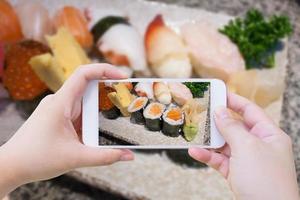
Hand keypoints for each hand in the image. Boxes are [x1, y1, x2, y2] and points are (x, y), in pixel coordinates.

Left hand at [0, 64, 133, 197]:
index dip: (104, 70)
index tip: (122, 76)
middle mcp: (59, 102)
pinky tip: (91, 136)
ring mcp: (57, 110)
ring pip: (84, 105)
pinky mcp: (57, 118)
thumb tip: (129, 155)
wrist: (11, 167)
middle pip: (88, 90)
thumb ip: (105, 157)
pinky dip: (89, 123)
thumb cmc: (35, 159)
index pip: (83, 74)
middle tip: (124, 103)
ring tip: (106, 129)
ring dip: (96, 116)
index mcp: (60, 103)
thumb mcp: (76, 158)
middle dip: (106, 97)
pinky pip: (78, 115)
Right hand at [189, 93, 298, 199]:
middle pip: (235, 127)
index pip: (250, 111)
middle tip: (200, 113)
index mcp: (269, 135)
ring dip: (209, 141)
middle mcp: (259, 146)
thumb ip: (231, 127)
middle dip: (217, 122)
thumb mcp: (247, 147)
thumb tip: (219, 111)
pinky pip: (220, 160)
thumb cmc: (265, 180)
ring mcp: (247, 160)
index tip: (217, 93)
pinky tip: (194, 152)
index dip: (234, 101)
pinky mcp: (237, 174)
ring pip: (225, 145)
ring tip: (193, 133)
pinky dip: (207, 156)